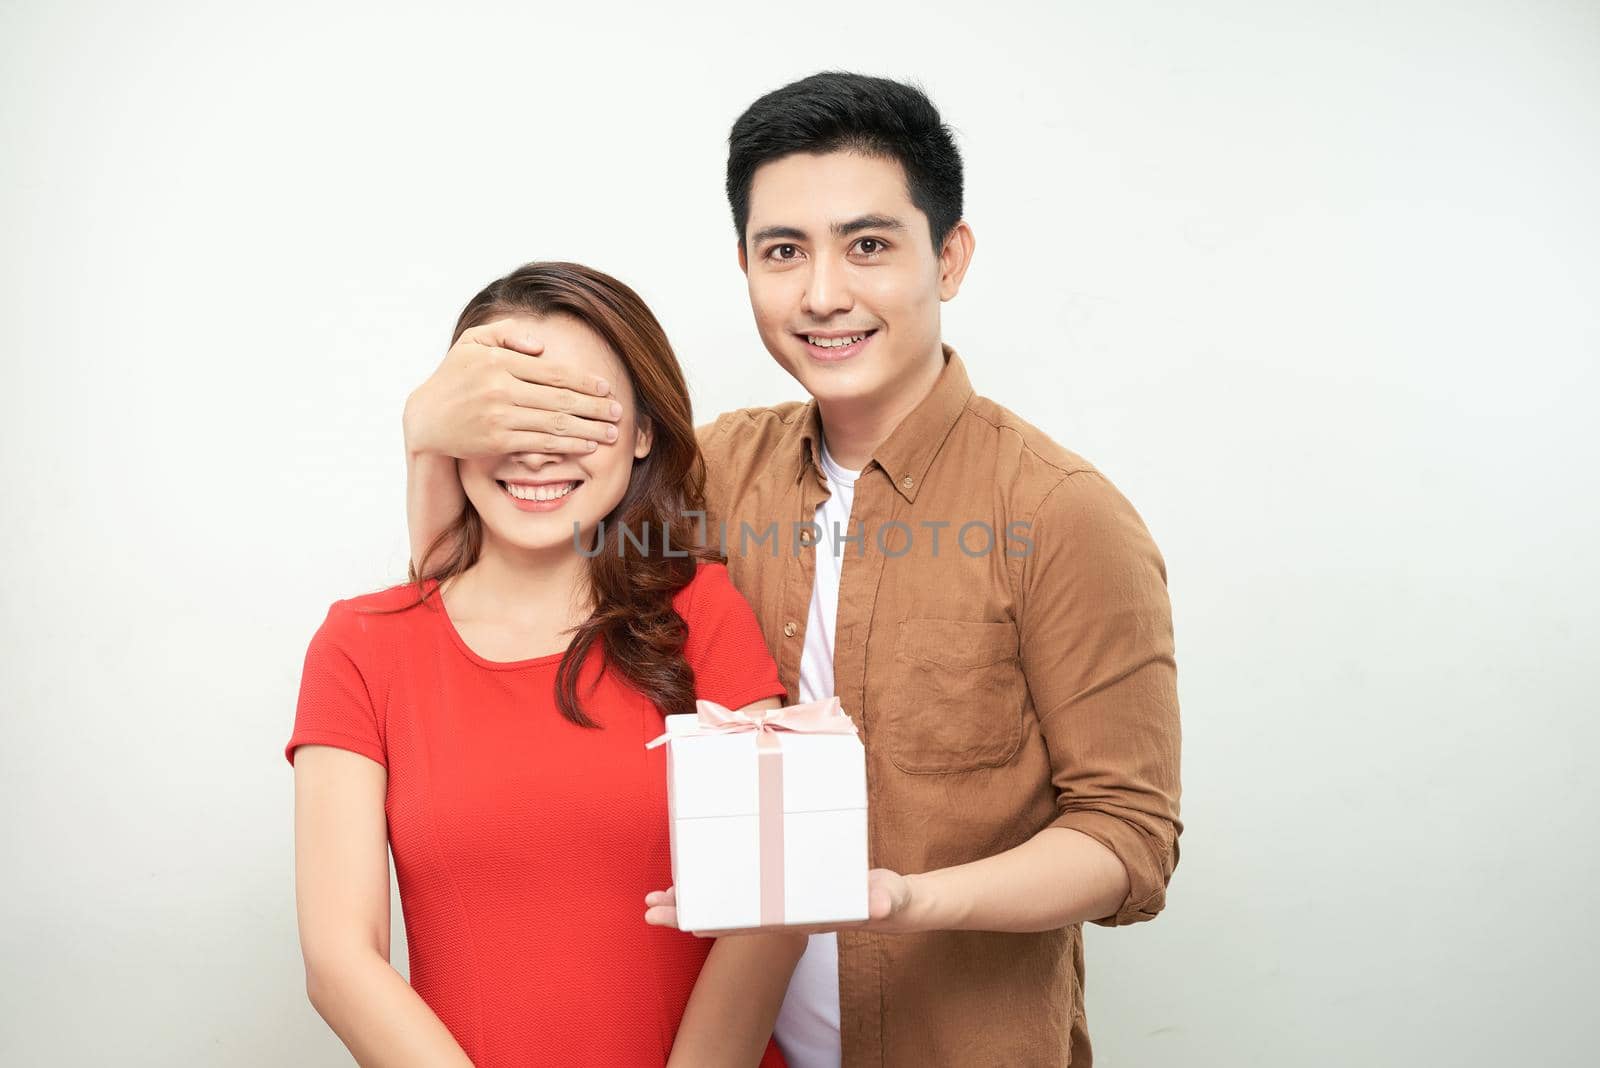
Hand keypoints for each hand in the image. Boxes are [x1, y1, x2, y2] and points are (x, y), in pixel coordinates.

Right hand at [402, 317, 622, 459]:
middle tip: (618, 413)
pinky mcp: (497, 441)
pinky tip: (586, 446)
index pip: (553, 372)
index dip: (585, 382)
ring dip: (588, 430)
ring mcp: (499, 416)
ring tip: (610, 434)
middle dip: (594, 407)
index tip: (607, 388)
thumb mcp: (474, 343)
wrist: (426, 418)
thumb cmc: (455, 376)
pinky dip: (567, 445)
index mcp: (500, 362)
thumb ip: (508, 335)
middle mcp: (501, 388)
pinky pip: (540, 443)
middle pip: (560, 399)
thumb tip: (542, 346)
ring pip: (554, 423)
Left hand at [644, 868, 932, 936]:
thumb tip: (879, 903)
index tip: (679, 921)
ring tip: (658, 894)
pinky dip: (717, 878)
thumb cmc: (888, 900)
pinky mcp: (782, 883)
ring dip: (695, 898)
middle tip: (649, 907)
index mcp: (798, 914)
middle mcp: (781, 910)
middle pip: (725, 914)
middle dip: (688, 911)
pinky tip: (700, 873)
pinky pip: (742, 884)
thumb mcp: (889, 898)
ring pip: (728, 901)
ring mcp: (780, 898)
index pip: (747, 921)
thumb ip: (884, 901)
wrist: (894, 903)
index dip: (712, 921)